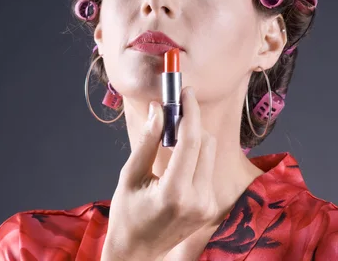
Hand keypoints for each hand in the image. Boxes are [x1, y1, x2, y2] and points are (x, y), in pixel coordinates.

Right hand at [101, 87, 217, 260]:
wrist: (138, 253)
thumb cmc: (127, 215)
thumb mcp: (130, 176)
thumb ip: (147, 141)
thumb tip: (158, 109)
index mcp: (174, 193)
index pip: (191, 142)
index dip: (190, 112)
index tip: (185, 92)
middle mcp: (198, 199)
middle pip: (206, 143)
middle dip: (192, 123)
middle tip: (173, 112)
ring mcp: (207, 205)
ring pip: (210, 153)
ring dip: (194, 138)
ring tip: (170, 140)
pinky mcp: (210, 206)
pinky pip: (208, 168)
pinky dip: (196, 155)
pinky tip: (178, 158)